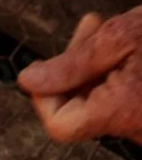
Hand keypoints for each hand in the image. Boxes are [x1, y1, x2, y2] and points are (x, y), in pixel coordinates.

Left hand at [18, 9, 141, 143]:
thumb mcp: (119, 37)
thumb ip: (71, 65)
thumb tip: (28, 82)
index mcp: (122, 112)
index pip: (59, 126)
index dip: (46, 96)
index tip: (53, 62)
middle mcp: (136, 131)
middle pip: (77, 111)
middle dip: (74, 69)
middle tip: (92, 27)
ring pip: (98, 104)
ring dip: (95, 68)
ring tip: (112, 32)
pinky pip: (119, 104)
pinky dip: (115, 76)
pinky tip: (126, 49)